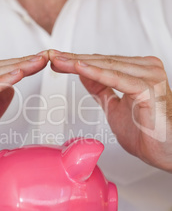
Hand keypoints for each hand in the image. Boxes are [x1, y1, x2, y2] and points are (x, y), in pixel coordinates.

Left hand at [49, 50, 171, 171]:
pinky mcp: (148, 88)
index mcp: (139, 71)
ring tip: (58, 61)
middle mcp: (146, 69)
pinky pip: (116, 79)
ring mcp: (149, 76)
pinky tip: (78, 68)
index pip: (102, 63)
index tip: (56, 60)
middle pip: (102, 61)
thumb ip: (102, 89)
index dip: (77, 61)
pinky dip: (96, 73)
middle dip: (73, 59)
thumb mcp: (114, 108)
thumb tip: (84, 74)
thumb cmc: (148, 134)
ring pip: (107, 66)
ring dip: (79, 63)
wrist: (168, 154)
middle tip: (51, 56)